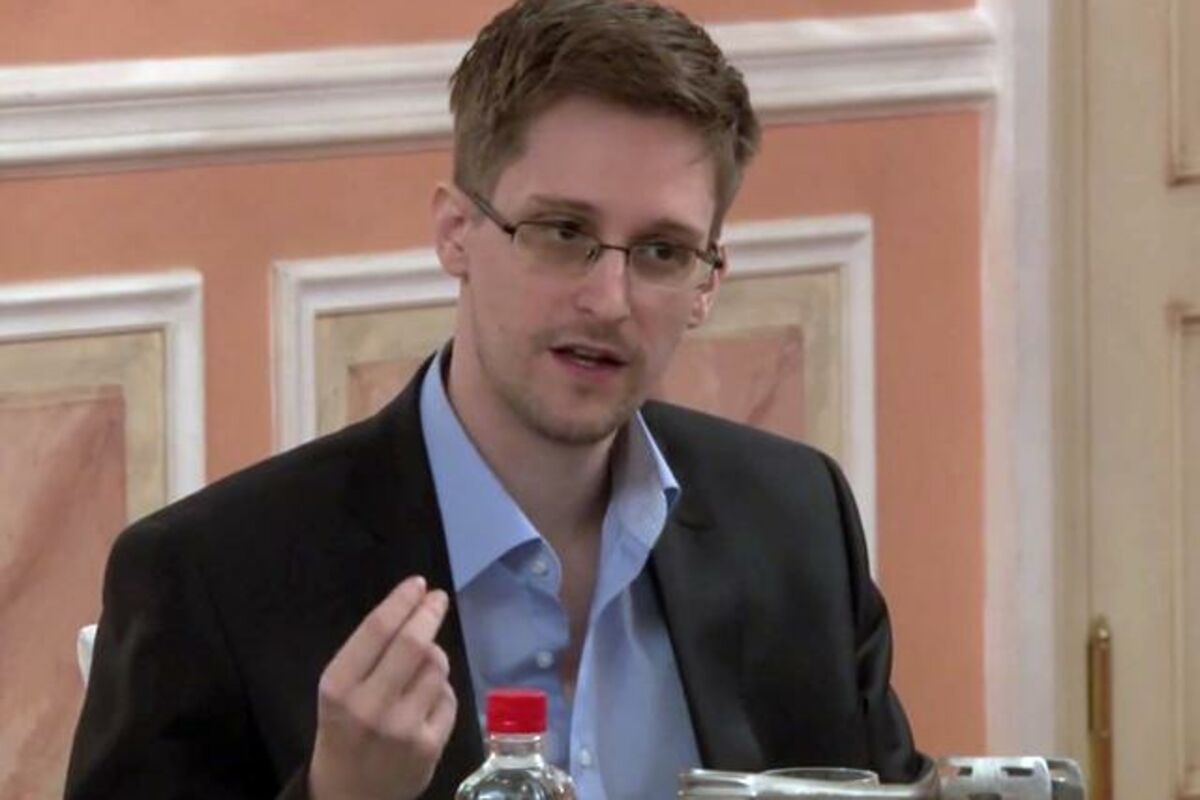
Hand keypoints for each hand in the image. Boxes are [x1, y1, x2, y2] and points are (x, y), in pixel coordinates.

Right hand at [308, 576, 456, 799]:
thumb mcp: (338, 692)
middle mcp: (370, 706)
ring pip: (436, 667)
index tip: (418, 584)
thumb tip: (414, 610)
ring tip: (423, 662)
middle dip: (429, 613)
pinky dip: (440, 690)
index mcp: (338, 686)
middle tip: (438, 598)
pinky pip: (448, 697)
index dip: (402, 601)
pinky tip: (425, 700)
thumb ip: (369, 656)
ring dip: (435, 656)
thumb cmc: (343, 733)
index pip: (376, 630)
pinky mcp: (429, 746)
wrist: (348, 797)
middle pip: (413, 644)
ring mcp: (403, 728)